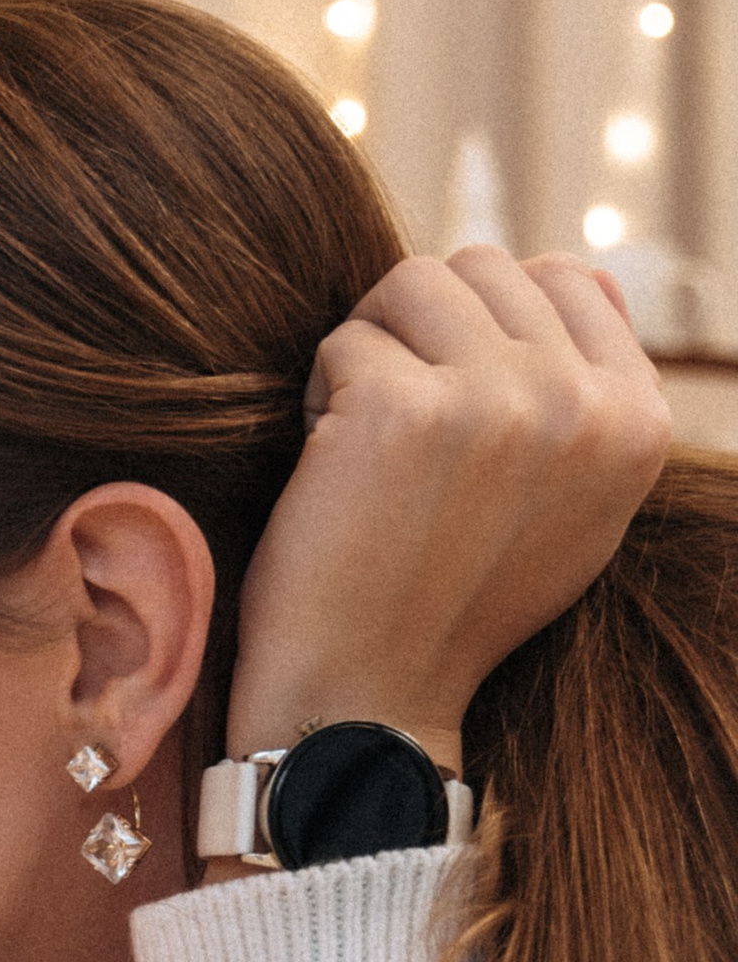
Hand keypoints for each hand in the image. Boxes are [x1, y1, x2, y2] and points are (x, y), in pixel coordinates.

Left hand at [225, 246, 672, 768]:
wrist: (371, 694)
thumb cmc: (455, 599)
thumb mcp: (573, 503)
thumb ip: (590, 390)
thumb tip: (576, 269)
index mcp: (638, 421)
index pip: (564, 277)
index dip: (485, 328)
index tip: (458, 414)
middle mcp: (581, 403)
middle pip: (483, 266)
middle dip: (425, 331)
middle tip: (402, 431)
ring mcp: (497, 399)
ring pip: (410, 282)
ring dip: (372, 352)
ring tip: (371, 444)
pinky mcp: (404, 406)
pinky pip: (344, 340)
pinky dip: (322, 398)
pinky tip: (335, 473)